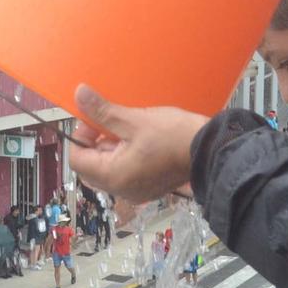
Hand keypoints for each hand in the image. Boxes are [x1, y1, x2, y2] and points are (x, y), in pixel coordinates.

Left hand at [65, 86, 206, 204]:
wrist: (210, 149)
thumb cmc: (174, 136)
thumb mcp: (134, 120)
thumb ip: (103, 111)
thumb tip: (80, 96)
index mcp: (114, 176)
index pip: (77, 160)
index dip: (82, 137)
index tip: (95, 120)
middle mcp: (122, 190)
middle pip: (91, 168)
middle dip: (96, 145)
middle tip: (111, 125)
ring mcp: (136, 192)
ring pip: (109, 172)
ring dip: (111, 151)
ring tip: (129, 131)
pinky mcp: (149, 188)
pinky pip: (126, 175)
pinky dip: (125, 159)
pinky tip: (139, 143)